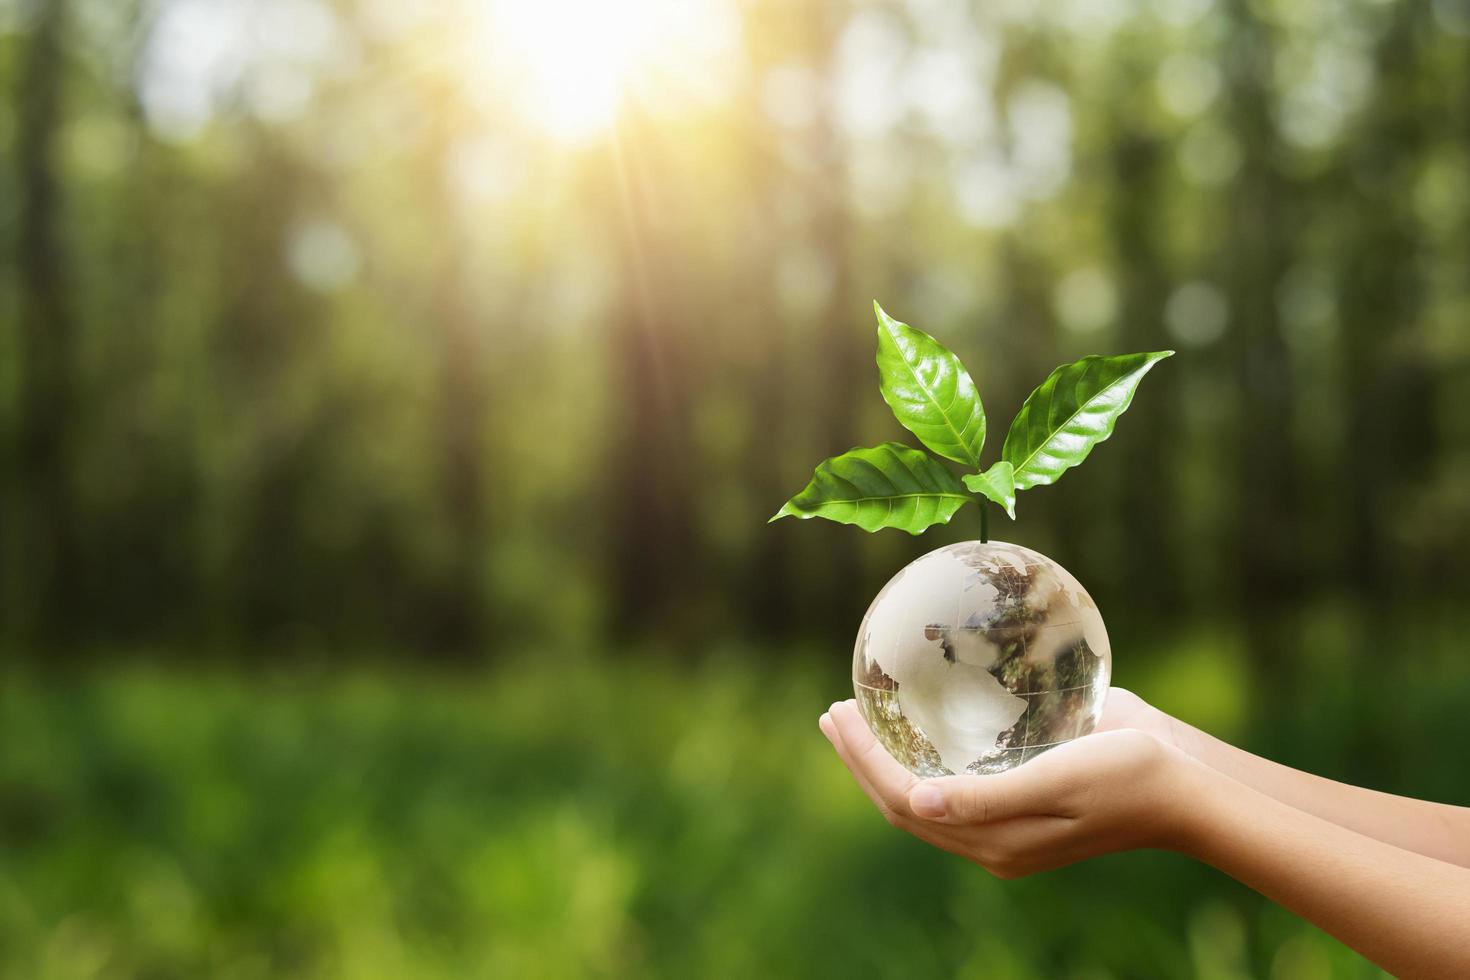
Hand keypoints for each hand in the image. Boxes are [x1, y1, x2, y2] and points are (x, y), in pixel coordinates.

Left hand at [819, 699, 1203, 877]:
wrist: (1185, 784)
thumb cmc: (1126, 775)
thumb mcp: (1055, 781)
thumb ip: (986, 797)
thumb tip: (916, 802)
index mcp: (994, 841)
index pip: (903, 800)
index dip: (863, 760)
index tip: (838, 712)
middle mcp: (990, 837)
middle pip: (903, 800)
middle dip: (861, 758)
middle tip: (833, 709)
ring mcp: (1004, 820)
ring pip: (922, 793)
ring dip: (884, 757)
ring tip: (857, 715)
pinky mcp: (1020, 796)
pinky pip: (953, 781)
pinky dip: (922, 755)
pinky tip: (915, 726)